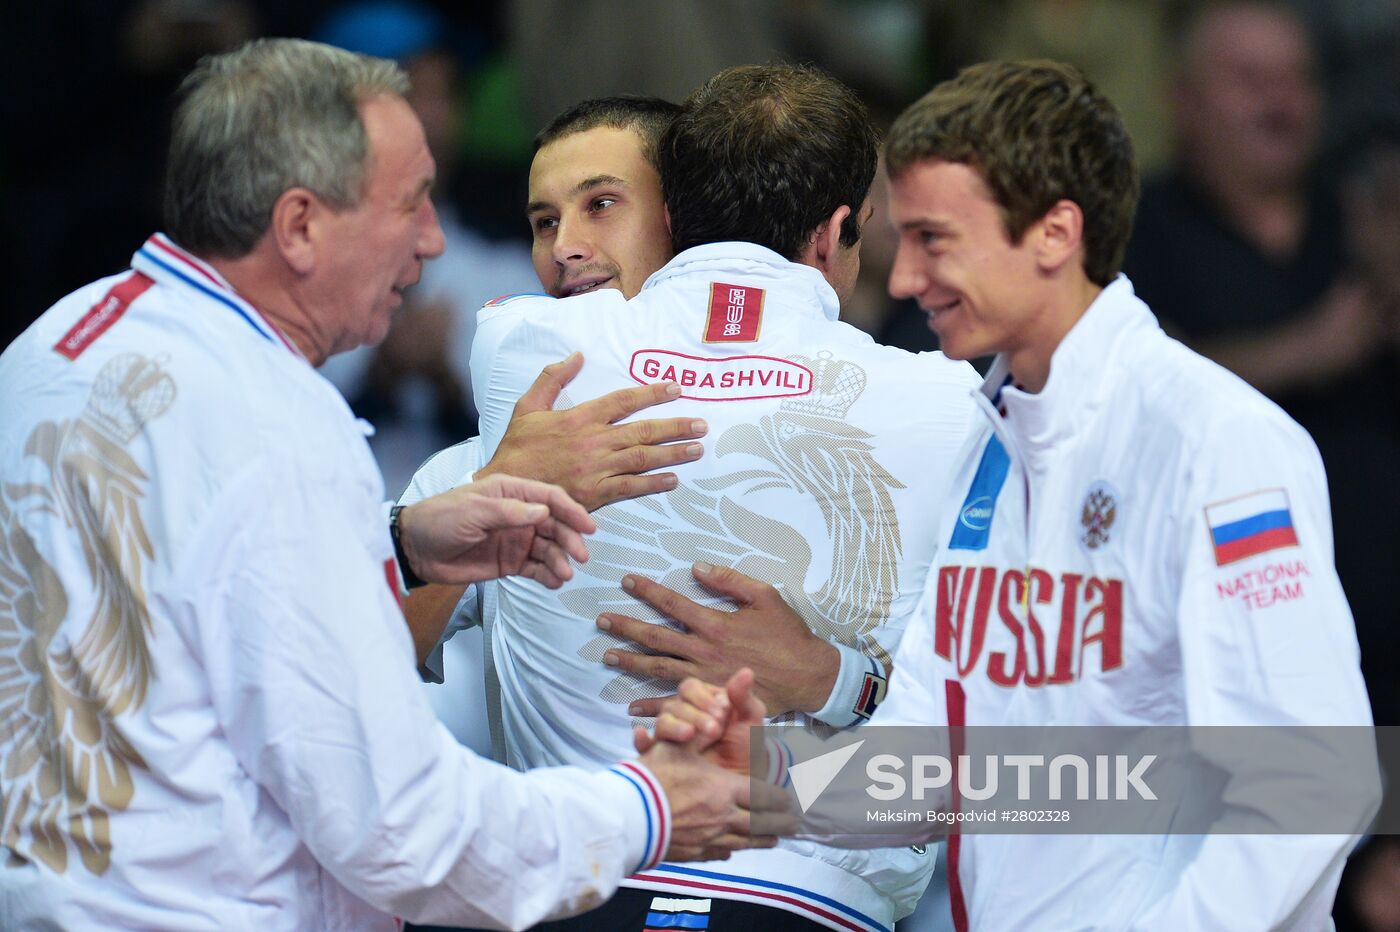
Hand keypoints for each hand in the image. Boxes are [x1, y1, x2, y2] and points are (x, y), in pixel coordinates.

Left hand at [399, 474, 594, 586]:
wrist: (415, 550)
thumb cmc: (439, 519)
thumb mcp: (472, 511)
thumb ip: (508, 512)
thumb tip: (543, 512)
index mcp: (510, 493)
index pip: (549, 498)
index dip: (571, 510)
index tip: (587, 526)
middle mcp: (518, 515)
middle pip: (554, 525)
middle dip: (569, 539)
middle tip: (580, 555)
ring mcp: (515, 540)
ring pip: (548, 549)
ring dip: (560, 560)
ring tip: (564, 574)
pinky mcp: (509, 563)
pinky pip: (536, 568)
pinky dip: (547, 575)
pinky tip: (554, 582)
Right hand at [477, 352, 707, 510]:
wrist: (507, 490)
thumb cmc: (517, 449)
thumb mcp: (527, 406)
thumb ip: (552, 378)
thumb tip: (576, 356)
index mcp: (580, 417)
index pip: (623, 400)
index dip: (652, 393)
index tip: (675, 388)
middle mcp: (593, 441)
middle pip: (643, 429)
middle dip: (676, 425)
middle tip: (701, 424)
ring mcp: (597, 469)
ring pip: (643, 458)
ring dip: (673, 453)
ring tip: (697, 448)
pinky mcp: (596, 494)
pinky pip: (632, 487)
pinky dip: (654, 483)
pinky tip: (673, 480)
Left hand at [597, 562, 837, 716]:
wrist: (807, 675)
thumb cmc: (788, 634)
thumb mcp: (765, 596)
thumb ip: (730, 581)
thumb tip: (697, 568)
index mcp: (715, 624)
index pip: (672, 604)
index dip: (647, 591)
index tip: (626, 581)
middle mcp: (703, 651)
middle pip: (655, 638)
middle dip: (626, 627)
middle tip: (601, 620)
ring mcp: (705, 677)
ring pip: (658, 669)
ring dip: (630, 662)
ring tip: (607, 656)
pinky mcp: (711, 699)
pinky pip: (676, 704)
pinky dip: (653, 707)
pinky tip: (631, 707)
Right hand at [636, 670, 769, 776]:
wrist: (743, 782)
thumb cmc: (747, 748)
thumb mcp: (750, 721)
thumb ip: (744, 698)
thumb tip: (746, 672)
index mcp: (703, 700)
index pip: (690, 688)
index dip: (703, 697)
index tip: (722, 712)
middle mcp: (684, 715)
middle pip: (674, 704)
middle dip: (693, 715)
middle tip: (714, 730)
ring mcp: (672, 735)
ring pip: (661, 723)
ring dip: (674, 727)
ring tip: (689, 736)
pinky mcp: (664, 757)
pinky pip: (645, 748)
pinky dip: (641, 741)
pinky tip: (642, 738)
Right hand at [637, 670, 792, 860]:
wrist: (628, 816)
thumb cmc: (656, 775)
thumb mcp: (681, 741)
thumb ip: (714, 709)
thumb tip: (745, 673)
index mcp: (725, 789)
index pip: (764, 797)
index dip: (780, 801)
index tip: (790, 802)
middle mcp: (723, 816)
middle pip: (760, 825)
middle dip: (778, 825)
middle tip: (791, 825)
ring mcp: (709, 838)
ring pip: (744, 842)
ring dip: (761, 841)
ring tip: (773, 840)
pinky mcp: (693, 854)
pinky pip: (718, 853)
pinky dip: (729, 850)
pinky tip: (732, 850)